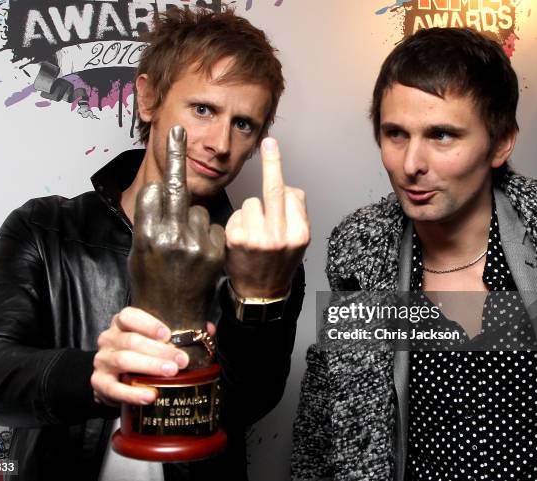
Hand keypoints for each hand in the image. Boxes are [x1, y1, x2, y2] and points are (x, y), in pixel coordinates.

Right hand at [91, 308, 217, 405]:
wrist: (112, 379)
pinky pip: (115, 388)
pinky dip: (133, 393)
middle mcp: (109, 339)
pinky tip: (150, 396)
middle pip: (132, 341)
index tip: (168, 334)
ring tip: (171, 373)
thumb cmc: (139, 355)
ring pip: (124, 360)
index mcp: (122, 324)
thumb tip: (208, 329)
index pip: (128, 316)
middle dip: (160, 351)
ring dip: (150, 367)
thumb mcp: (155, 341)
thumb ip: (181, 333)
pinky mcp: (99, 383)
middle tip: (181, 360)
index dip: (148, 324)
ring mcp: (102, 361)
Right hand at [128, 126, 225, 333]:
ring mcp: (196, 244)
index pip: (154, 191)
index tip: (162, 171)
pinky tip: (202, 256)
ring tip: (187, 248)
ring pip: (199, 211)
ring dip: (194, 221)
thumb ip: (148, 221)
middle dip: (176, 155)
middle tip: (178, 130)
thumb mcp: (138, 251)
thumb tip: (159, 192)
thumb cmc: (152, 284)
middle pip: (176, 187)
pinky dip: (209, 236)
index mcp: (146, 234)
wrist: (174, 318)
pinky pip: (215, 228)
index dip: (158, 192)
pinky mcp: (216, 252)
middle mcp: (171, 236)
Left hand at [225, 138, 309, 297]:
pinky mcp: (237, 241)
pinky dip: (238, 222)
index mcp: (300, 233)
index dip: (282, 184)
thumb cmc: (279, 262)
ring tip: (254, 233)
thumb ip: (296, 213)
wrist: (261, 293)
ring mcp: (257, 239)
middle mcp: (280, 236)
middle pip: (274, 189)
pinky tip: (242, 239)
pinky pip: (237, 214)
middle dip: (272, 162)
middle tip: (269, 142)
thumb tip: (285, 185)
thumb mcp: (300, 241)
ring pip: (251, 202)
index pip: (292, 193)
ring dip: (251, 212)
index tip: (273, 149)